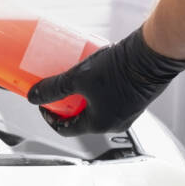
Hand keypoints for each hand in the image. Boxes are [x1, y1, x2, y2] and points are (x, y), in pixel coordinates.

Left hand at [28, 27, 184, 135]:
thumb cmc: (119, 70)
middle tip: (56, 89)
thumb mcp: (77, 78)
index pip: (65, 130)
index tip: (42, 102)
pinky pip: (108, 101)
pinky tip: (90, 76)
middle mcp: (114, 124)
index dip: (49, 116)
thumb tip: (33, 96)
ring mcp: (126, 113)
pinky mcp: (133, 100)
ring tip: (72, 80)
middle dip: (64, 105)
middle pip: (79, 119)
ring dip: (80, 98)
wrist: (151, 56)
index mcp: (99, 125)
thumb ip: (53, 88)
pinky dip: (95, 92)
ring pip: (94, 109)